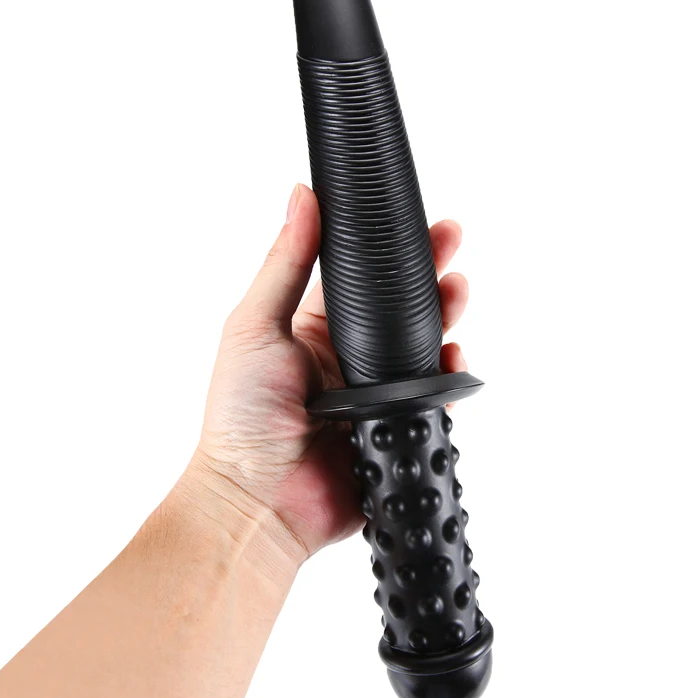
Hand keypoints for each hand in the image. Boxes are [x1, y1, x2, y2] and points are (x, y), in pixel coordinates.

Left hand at [191, 184, 468, 564]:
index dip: (389, 248)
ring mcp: (376, 392)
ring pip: (423, 346)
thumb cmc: (241, 417)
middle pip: (400, 307)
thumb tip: (301, 196)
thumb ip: (286, 263)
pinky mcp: (395, 425)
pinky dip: (449, 376)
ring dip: (444, 316)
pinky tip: (453, 357)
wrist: (258, 502)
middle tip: (451, 243)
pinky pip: (434, 395)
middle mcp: (350, 356)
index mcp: (316, 328)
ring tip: (456, 292)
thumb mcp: (255, 325)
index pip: (361, 276)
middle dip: (428, 273)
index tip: (414, 219)